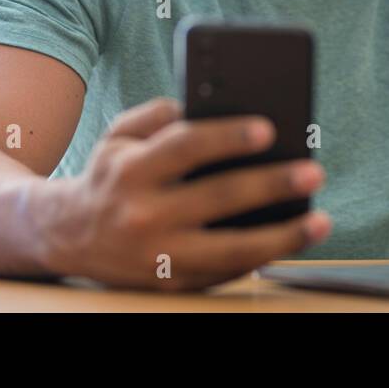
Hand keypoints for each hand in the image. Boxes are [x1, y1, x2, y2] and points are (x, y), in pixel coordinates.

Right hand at [38, 96, 331, 290]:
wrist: (67, 236)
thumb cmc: (110, 175)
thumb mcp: (118, 136)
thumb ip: (156, 113)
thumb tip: (200, 103)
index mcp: (131, 170)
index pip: (186, 147)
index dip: (228, 137)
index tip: (269, 129)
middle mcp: (144, 215)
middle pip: (219, 198)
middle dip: (272, 184)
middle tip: (313, 171)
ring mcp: (158, 256)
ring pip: (232, 250)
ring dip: (283, 237)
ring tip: (320, 221)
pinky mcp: (170, 284)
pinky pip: (225, 273)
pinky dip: (262, 259)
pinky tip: (291, 242)